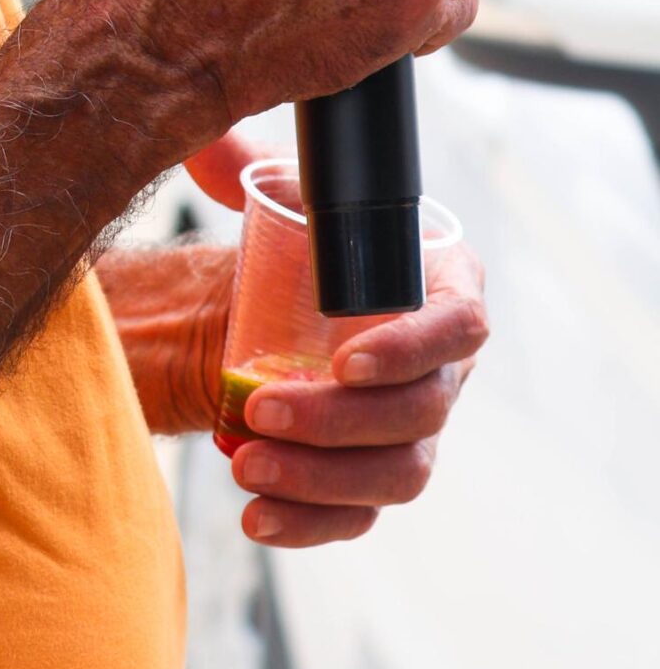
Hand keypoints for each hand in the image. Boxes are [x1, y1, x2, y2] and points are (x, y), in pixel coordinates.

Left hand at [184, 130, 489, 546]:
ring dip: (322, 478)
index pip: (459, 326)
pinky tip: (259, 518)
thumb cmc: (291, 246)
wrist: (261, 309)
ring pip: (394, 474)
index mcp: (443, 289)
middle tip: (260, 407)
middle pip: (420, 413)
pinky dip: (310, 523)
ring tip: (248, 465)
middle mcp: (441, 367)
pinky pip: (358, 515)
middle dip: (339, 420)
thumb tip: (210, 145)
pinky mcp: (372, 476)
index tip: (345, 360)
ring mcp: (412, 429)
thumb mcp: (279, 193)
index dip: (411, 349)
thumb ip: (247, 161)